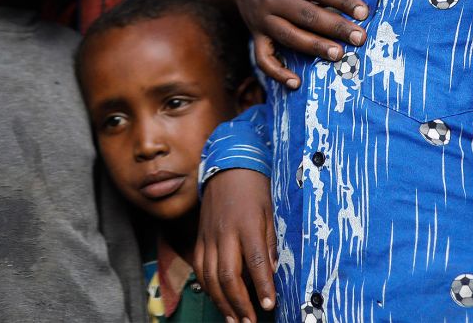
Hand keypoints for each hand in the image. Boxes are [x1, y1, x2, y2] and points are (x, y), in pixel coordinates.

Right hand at [197, 168, 276, 322]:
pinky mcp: (200, 238)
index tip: (268, 306)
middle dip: (239, 304)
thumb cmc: (254, 188)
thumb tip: (272, 273)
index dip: (262, 286)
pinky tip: (218, 300)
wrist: (226, 167)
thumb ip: (270, 242)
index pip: (255, 261)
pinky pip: (200, 268)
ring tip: (234, 320)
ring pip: (210, 277)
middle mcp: (225, 233)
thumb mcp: (270, 211)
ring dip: (222, 302)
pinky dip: (208, 288)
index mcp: (247, 225)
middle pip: (228, 275)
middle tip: (249, 322)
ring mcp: (209, 237)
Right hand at [230, 0, 367, 88]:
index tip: (364, 12)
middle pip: (306, 15)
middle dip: (334, 27)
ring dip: (314, 47)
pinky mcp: (256, 35)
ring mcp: (263, 19)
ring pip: (289, 36)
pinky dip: (277, 72)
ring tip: (338, 55)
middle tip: (359, 38)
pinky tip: (296, 83)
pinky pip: (263, 58)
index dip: (342, 1)